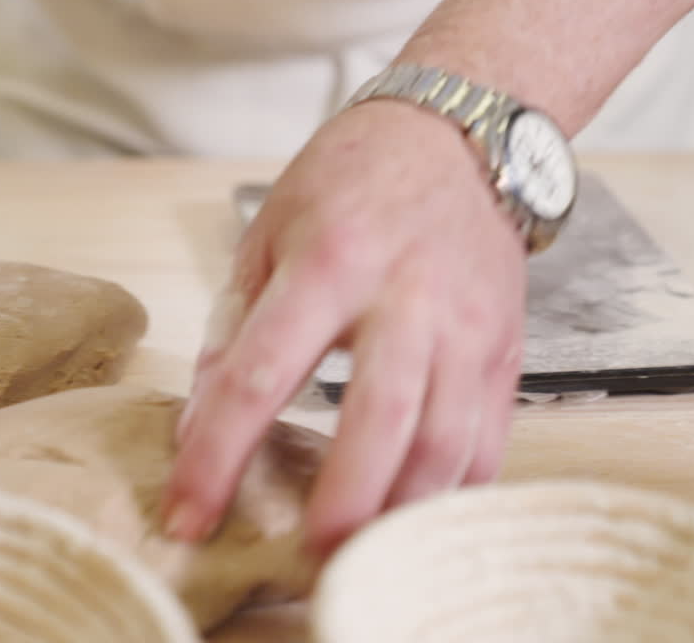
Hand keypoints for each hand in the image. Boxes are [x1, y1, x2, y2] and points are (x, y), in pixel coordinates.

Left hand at [162, 100, 527, 555]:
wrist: (458, 137)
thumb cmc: (352, 179)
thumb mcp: (268, 232)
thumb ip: (234, 327)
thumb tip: (202, 421)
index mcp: (328, 262)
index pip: (260, 375)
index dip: (217, 455)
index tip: (188, 512)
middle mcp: (405, 297)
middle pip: (377, 418)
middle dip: (339, 501)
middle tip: (305, 556)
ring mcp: (466, 326)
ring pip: (444, 440)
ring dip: (401, 510)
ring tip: (360, 550)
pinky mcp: (505, 348)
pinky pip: (487, 438)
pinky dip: (452, 491)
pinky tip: (416, 513)